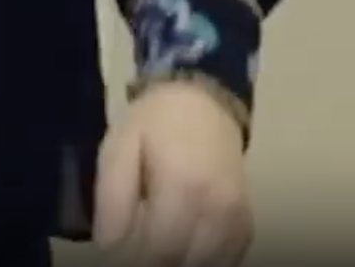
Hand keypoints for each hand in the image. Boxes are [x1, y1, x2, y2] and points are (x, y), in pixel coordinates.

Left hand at [94, 80, 253, 266]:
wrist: (204, 104)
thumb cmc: (153, 124)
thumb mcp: (118, 150)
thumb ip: (112, 200)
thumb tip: (107, 247)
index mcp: (184, 188)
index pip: (160, 251)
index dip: (134, 262)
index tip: (114, 258)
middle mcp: (219, 210)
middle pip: (184, 263)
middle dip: (154, 262)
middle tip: (131, 248)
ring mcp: (239, 219)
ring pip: (207, 265)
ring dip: (178, 261)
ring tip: (152, 243)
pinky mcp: (247, 224)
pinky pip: (227, 259)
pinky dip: (202, 259)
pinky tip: (180, 246)